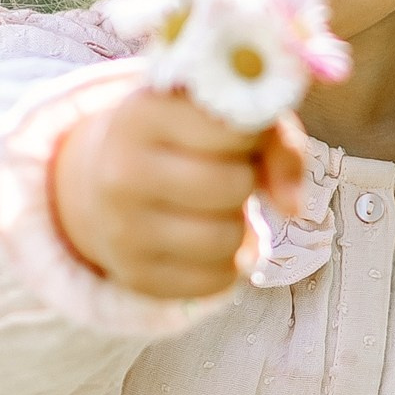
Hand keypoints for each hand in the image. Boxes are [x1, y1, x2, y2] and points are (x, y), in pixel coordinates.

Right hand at [52, 85, 309, 299]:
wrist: (101, 182)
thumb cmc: (180, 140)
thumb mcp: (219, 116)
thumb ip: (273, 139)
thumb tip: (292, 206)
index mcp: (143, 114)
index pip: (234, 128)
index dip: (251, 135)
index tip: (237, 135)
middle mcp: (122, 171)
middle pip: (232, 185)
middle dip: (244, 180)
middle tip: (226, 173)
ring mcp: (123, 228)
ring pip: (228, 238)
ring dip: (238, 225)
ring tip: (214, 207)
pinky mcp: (136, 276)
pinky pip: (217, 280)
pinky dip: (226, 262)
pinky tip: (203, 239)